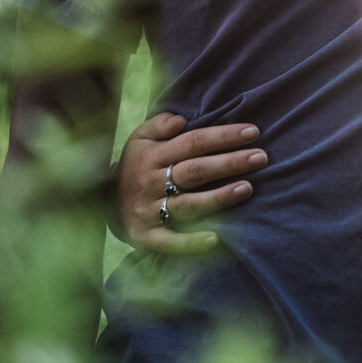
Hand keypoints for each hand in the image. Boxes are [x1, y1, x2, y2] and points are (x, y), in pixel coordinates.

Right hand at [113, 111, 265, 253]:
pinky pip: (171, 241)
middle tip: (261, 157)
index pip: (193, 142)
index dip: (223, 136)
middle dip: (230, 163)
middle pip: (196, 171)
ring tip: (248, 188)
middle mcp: (150, 182)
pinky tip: (216, 238)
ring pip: (189, 204)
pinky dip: (192, 242)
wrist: (100, 204)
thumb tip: (181, 119)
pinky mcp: (146, 237)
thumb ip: (158, 123)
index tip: (253, 132)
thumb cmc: (133, 166)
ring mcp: (149, 211)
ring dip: (219, 197)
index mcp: (151, 155)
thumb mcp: (138, 139)